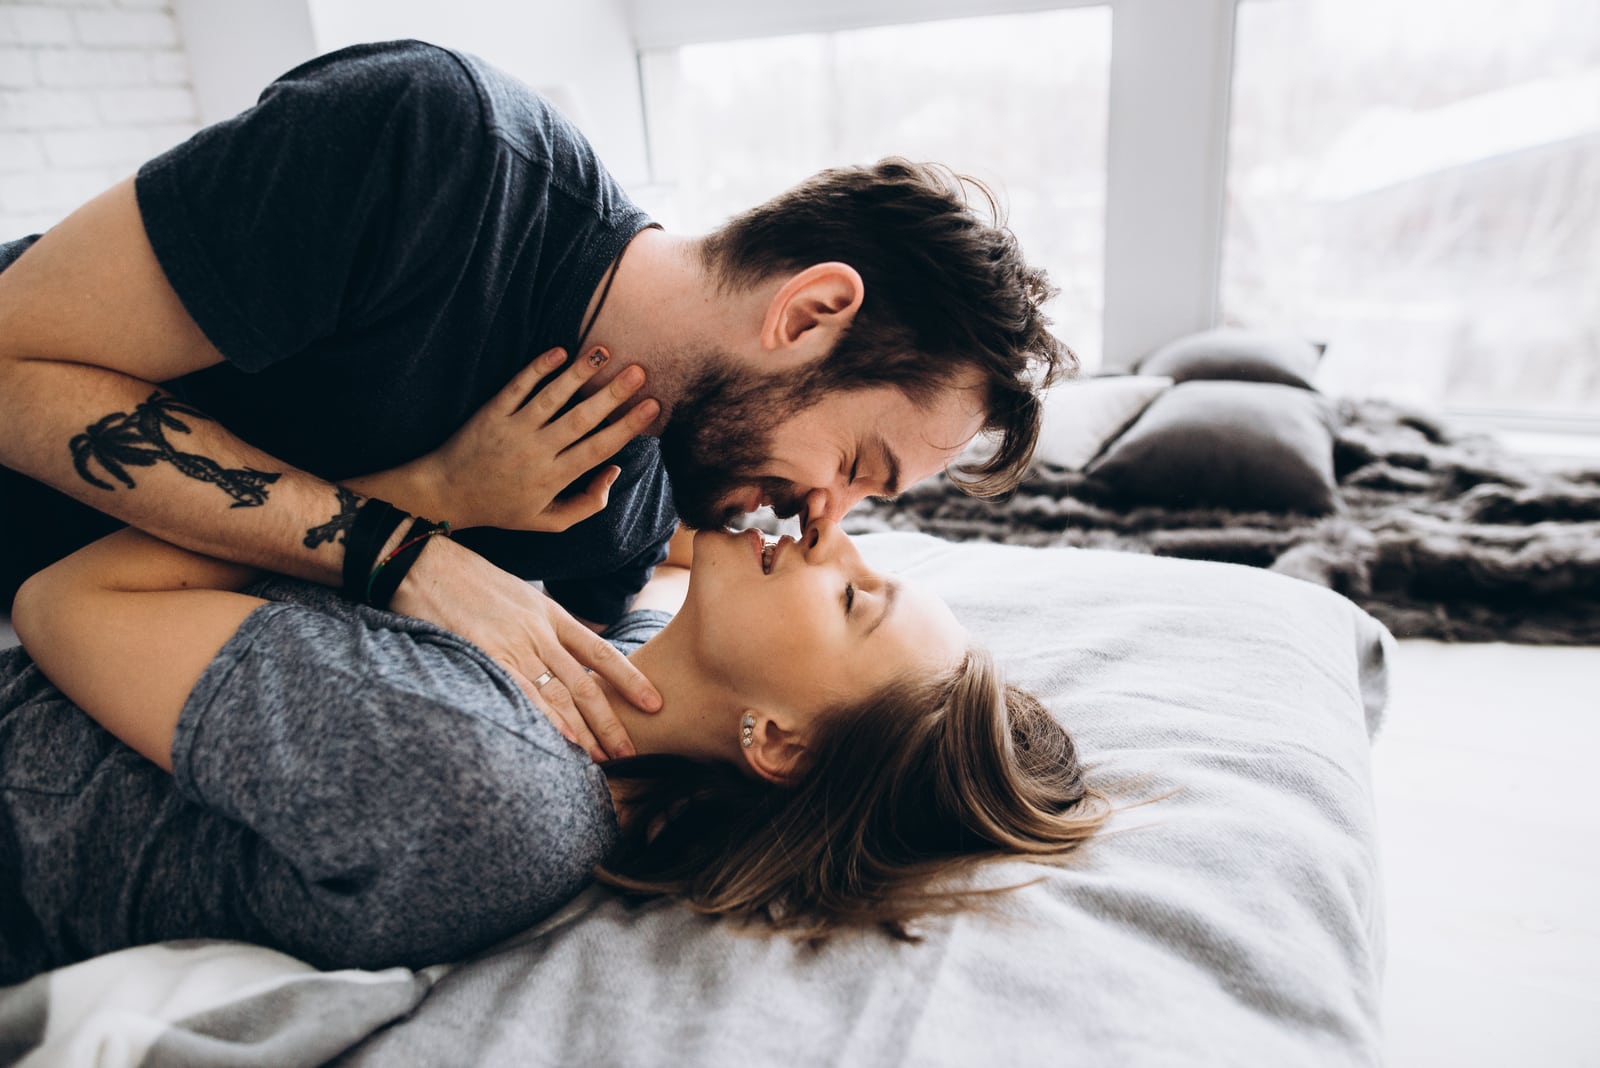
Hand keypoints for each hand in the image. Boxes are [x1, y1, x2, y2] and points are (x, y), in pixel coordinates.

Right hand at [393, 534, 661, 760]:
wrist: (421, 562)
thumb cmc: (463, 579)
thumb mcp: (514, 595)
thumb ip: (537, 624)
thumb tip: (553, 653)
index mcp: (549, 613)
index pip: (600, 651)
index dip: (630, 680)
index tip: (653, 703)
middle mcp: (539, 630)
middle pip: (586, 682)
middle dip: (611, 719)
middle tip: (630, 750)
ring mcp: (514, 643)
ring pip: (561, 693)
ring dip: (585, 729)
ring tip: (604, 756)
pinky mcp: (486, 655)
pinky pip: (525, 693)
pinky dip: (548, 719)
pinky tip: (566, 740)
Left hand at [411, 347, 658, 531]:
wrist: (446, 495)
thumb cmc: (503, 508)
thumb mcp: (549, 520)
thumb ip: (588, 503)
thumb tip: (614, 470)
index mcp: (554, 477)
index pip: (599, 448)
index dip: (629, 426)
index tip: (653, 406)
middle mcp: (536, 452)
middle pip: (581, 419)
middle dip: (613, 394)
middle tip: (639, 371)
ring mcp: (513, 430)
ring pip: (552, 398)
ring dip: (579, 373)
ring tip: (604, 351)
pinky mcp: (492, 413)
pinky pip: (517, 387)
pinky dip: (537, 368)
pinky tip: (559, 351)